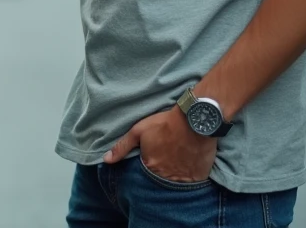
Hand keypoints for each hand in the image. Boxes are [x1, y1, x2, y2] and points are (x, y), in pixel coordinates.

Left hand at [102, 106, 216, 182]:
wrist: (195, 120)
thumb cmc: (165, 123)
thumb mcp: (139, 131)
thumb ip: (122, 147)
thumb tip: (106, 160)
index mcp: (150, 166)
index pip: (144, 175)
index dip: (148, 167)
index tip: (154, 159)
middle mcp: (165, 177)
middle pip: (160, 181)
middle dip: (161, 174)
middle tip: (166, 162)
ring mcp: (183, 179)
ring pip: (176, 184)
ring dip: (175, 177)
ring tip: (177, 164)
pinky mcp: (199, 178)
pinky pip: (192, 184)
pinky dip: (189, 178)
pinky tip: (189, 167)